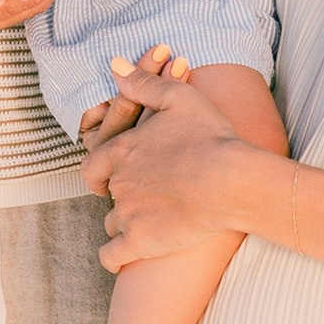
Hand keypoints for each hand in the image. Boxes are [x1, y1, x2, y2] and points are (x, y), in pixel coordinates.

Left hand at [96, 59, 246, 265]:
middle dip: (120, 196)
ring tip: (146, 223)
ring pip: (111, 223)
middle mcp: (118, 183)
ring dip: (123, 224)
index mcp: (122, 150)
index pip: (92, 165)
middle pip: (107, 194)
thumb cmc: (210, 136)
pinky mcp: (140, 242)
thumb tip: (113, 65)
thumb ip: (142, 83)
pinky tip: (125, 255)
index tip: (107, 179)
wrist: (231, 180)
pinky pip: (111, 256)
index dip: (99, 173)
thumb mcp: (178, 98)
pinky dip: (114, 257)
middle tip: (139, 198)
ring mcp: (127, 214)